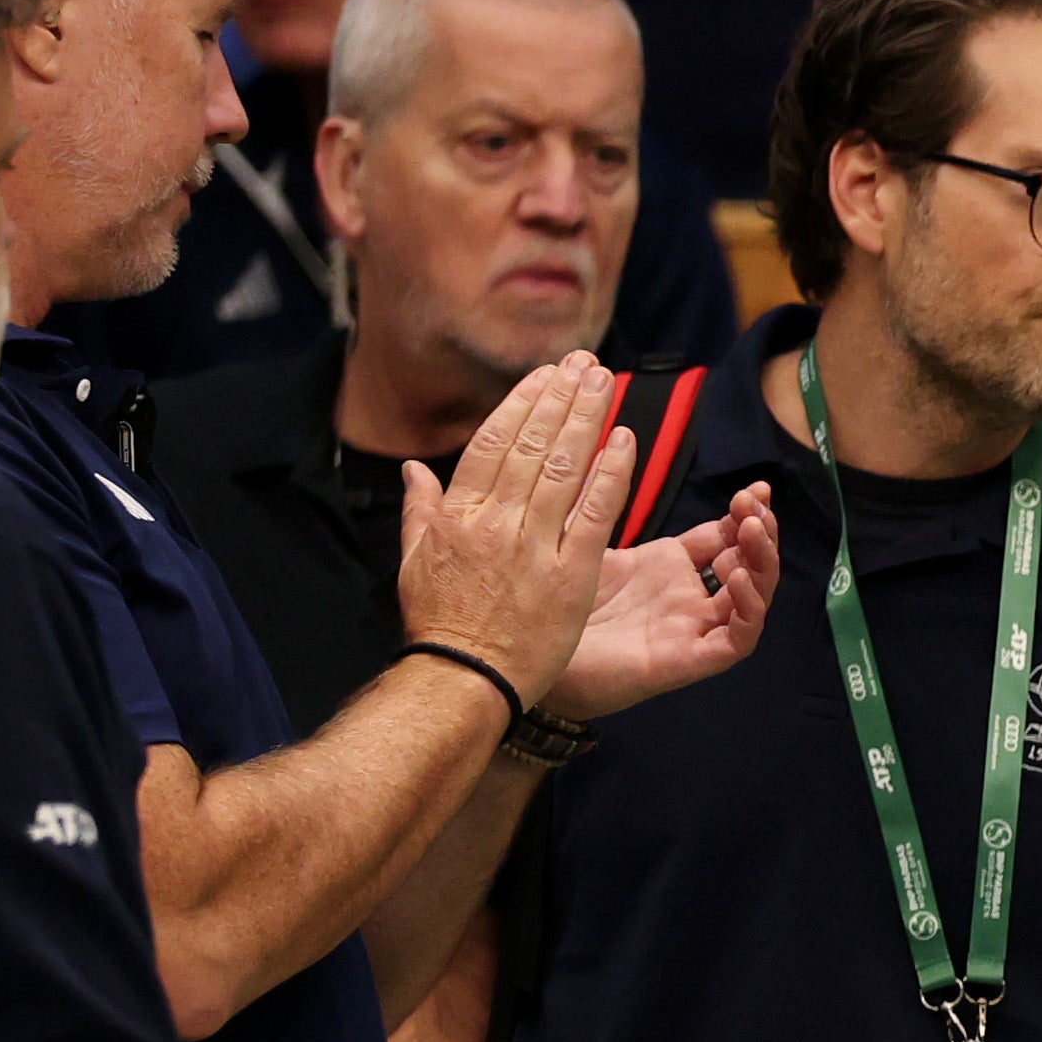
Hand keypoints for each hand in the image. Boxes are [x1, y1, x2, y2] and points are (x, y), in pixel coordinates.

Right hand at [391, 351, 633, 707]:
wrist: (464, 678)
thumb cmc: (440, 624)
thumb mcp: (414, 560)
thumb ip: (419, 509)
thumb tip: (414, 469)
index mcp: (457, 513)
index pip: (493, 444)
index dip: (521, 405)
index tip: (544, 377)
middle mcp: (494, 521)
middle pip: (533, 446)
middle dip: (561, 399)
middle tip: (586, 363)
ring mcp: (533, 545)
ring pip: (565, 468)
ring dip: (588, 420)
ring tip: (607, 383)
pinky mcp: (570, 574)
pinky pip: (596, 514)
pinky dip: (611, 473)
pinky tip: (627, 440)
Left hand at [547, 480, 782, 721]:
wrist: (526, 657)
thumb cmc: (552, 603)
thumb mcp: (588, 538)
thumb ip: (610, 500)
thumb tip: (619, 446)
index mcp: (670, 571)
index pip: (725, 540)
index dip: (744, 514)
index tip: (754, 487)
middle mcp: (688, 601)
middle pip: (747, 567)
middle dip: (760, 534)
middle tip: (755, 506)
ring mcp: (691, 631)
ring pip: (752, 603)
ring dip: (762, 566)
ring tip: (753, 531)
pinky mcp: (688, 662)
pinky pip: (736, 642)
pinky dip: (748, 611)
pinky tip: (738, 578)